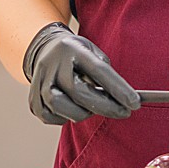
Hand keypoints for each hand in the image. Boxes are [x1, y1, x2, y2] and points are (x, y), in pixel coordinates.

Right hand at [23, 22, 140, 124]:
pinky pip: (50, 117)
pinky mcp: (33, 98)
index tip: (135, 103)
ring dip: (83, 113)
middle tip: (124, 112)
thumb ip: (106, 73)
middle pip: (79, 92)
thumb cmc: (78, 55)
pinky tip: (73, 108)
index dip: (118, 89)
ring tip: (92, 107)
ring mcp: (39, 81)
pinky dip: (65, 118)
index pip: (98, 70)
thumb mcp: (93, 52)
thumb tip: (123, 100)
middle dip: (106, 107)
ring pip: (62, 107)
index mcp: (72, 49)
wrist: (45, 49)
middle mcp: (53, 64)